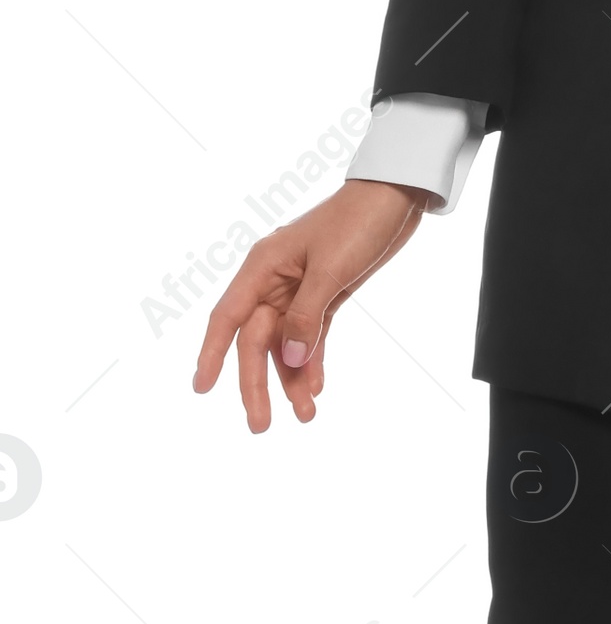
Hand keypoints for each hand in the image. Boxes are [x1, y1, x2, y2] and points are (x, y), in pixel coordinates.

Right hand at [192, 180, 429, 432]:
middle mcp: (274, 281)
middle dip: (257, 384)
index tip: (202, 388)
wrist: (395, 197)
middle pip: (257, 341)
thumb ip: (306, 316)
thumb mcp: (331, 270)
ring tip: (305, 416)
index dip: (212, 354)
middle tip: (260, 426)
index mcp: (263, 267)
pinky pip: (310, 338)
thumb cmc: (358, 222)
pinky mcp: (325, 296)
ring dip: (292, 380)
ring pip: (285, 345)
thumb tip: (286, 360)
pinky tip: (316, 390)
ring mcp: (299, 291)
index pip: (228, 317)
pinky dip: (312, 363)